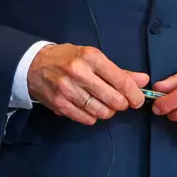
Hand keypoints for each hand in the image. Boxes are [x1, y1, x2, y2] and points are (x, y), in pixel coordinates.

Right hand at [27, 44, 149, 124]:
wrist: (32, 64)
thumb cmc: (66, 58)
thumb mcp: (91, 57)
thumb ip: (119, 71)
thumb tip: (144, 80)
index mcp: (90, 57)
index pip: (121, 81)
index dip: (135, 95)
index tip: (137, 100)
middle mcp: (79, 72)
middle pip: (114, 100)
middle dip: (121, 104)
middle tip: (118, 102)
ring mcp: (68, 90)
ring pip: (102, 112)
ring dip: (107, 111)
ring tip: (102, 104)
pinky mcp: (59, 104)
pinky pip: (87, 119)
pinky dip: (92, 117)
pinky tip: (88, 107)